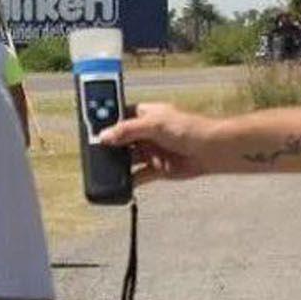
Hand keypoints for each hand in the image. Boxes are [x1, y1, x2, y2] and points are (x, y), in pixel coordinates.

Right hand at [98, 102, 216, 184]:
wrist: (212, 150)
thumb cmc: (189, 128)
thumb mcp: (154, 124)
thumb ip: (128, 130)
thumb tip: (104, 136)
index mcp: (145, 114)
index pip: (119, 115)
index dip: (105, 121)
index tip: (87, 126)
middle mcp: (146, 132)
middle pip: (120, 139)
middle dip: (108, 145)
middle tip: (91, 152)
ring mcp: (151, 151)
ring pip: (127, 159)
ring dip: (117, 164)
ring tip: (102, 170)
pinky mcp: (158, 169)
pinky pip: (138, 176)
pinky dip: (129, 181)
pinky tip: (119, 185)